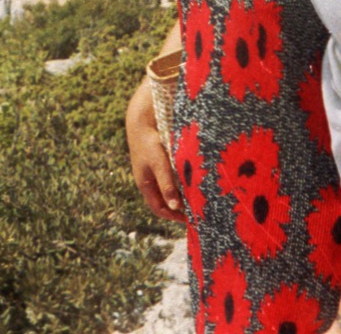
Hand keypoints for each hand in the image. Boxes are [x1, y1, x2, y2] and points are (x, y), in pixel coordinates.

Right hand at [125, 81, 186, 223]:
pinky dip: (180, 182)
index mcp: (145, 185)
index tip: (190, 220)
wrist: (142, 121)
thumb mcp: (160, 165)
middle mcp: (148, 180)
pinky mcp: (158, 161)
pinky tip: (192, 179)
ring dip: (180, 194)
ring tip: (197, 196)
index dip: (173, 217)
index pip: (159, 209)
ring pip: (167, 189)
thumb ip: (167, 185)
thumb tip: (175, 208)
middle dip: (178, 208)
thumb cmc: (150, 143)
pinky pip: (170, 178)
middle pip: (163, 201)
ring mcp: (152, 171)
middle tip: (196, 210)